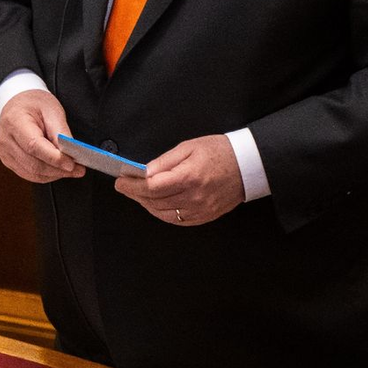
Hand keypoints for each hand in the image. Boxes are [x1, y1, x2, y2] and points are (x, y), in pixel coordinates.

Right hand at [0, 89, 85, 183]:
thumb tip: (71, 154)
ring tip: (72, 170)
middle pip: (33, 163)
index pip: (33, 145)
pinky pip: (29, 174)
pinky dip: (46, 175)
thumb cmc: (35, 104)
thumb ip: (61, 132)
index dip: (53, 158)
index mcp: (14, 121)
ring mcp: (5, 153)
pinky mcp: (8, 161)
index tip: (72, 164)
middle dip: (58, 169)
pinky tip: (58, 170)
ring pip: (32, 173)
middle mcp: (5, 139)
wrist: (18, 103)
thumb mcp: (52, 110)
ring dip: (54, 174)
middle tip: (78, 169)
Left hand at [115, 134, 243, 225]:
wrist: (247, 165)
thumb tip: (144, 171)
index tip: (121, 180)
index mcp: (189, 177)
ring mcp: (200, 210)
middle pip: (155, 201)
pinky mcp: (204, 217)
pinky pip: (177, 221)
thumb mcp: (189, 147)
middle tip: (124, 186)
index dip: (132, 185)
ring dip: (146, 205)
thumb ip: (164, 161)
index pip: (152, 187)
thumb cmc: (219, 151)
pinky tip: (155, 205)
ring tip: (136, 194)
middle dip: (135, 194)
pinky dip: (162, 214)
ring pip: (163, 214)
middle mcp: (194, 197)